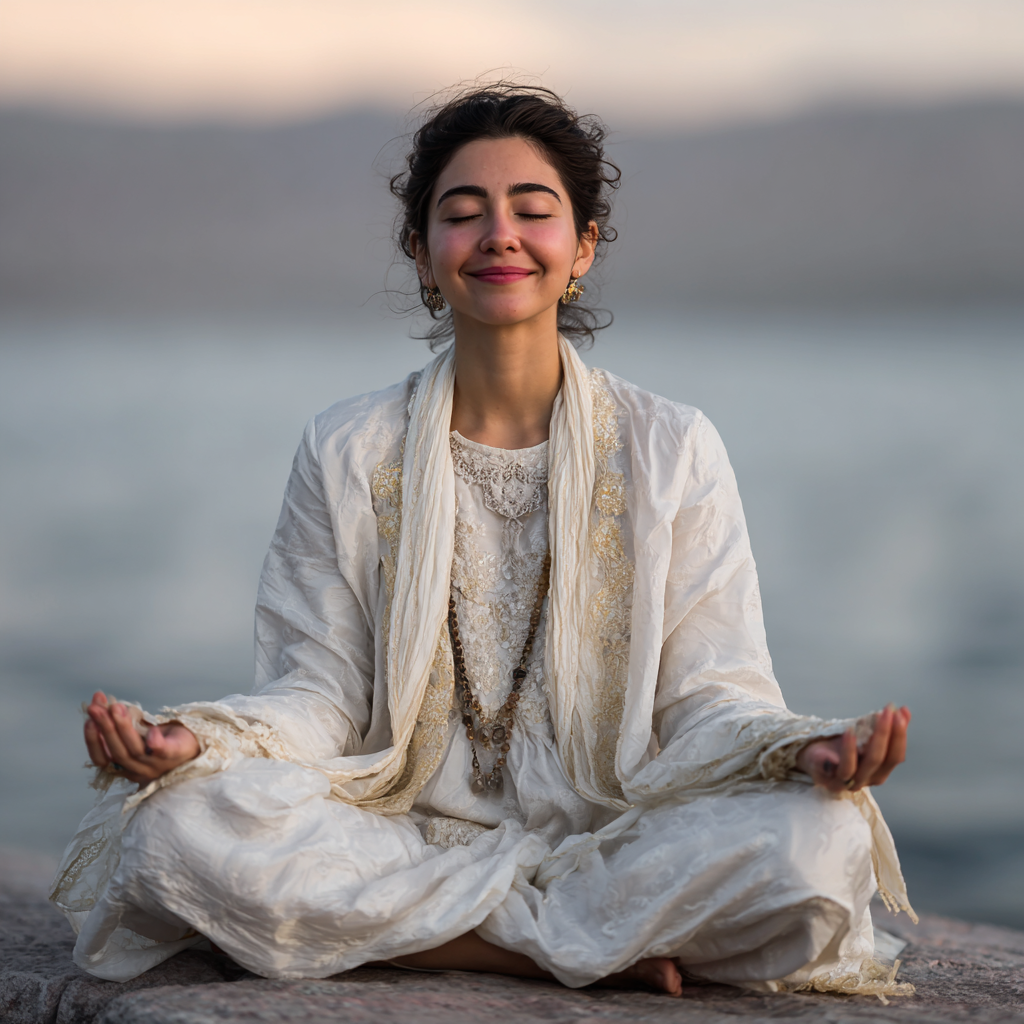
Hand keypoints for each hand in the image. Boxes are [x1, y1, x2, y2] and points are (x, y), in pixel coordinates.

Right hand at [84, 691, 199, 783]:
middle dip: (104, 727)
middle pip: (117, 752)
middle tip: (96, 707)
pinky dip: (156, 743)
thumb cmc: (161, 738)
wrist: (195, 744)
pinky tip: (152, 730)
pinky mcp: (175, 755)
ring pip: (134, 750)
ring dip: (123, 727)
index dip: (93, 741)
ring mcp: (157, 765)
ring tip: (116, 707)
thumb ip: (118, 724)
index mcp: (125, 767)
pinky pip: (164, 751)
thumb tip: (98, 700)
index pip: (102, 759)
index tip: (87, 721)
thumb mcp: (136, 733)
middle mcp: (139, 770)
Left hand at [795, 703, 909, 792]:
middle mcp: (867, 780)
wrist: (809, 755)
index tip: (900, 712)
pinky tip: (849, 731)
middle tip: (888, 711)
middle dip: (886, 733)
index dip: (900, 735)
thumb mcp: (863, 736)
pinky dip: (847, 750)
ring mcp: (847, 782)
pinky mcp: (828, 779)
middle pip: (881, 759)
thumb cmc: (839, 746)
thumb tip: (904, 711)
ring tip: (872, 717)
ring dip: (869, 740)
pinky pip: (840, 767)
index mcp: (879, 772)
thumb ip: (883, 727)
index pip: (896, 756)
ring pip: (863, 765)